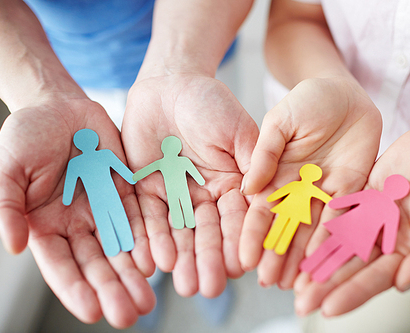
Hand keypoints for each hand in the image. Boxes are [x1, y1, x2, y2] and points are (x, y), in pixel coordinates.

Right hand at [0, 96, 154, 327]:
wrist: (59, 106)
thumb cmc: (26, 136)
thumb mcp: (6, 169)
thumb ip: (7, 206)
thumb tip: (13, 245)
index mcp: (46, 226)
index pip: (61, 266)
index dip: (76, 289)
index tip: (93, 311)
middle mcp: (79, 225)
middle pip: (97, 264)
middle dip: (113, 289)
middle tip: (131, 314)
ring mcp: (105, 209)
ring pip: (122, 248)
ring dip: (135, 273)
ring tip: (150, 299)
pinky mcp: (126, 191)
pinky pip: (140, 217)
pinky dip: (149, 239)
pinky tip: (160, 258)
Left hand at [121, 74, 258, 296]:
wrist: (170, 85)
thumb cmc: (211, 102)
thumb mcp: (238, 130)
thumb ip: (252, 163)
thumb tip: (264, 200)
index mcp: (233, 184)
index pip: (238, 218)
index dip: (240, 241)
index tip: (242, 266)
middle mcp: (205, 196)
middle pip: (207, 233)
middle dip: (208, 259)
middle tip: (208, 288)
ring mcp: (175, 195)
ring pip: (178, 232)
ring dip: (180, 258)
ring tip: (182, 284)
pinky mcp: (146, 190)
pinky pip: (146, 217)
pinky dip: (149, 238)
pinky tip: (152, 261)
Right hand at [239, 77, 381, 288]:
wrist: (344, 92)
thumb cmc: (307, 100)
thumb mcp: (280, 121)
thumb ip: (265, 152)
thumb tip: (248, 187)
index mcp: (274, 175)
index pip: (260, 210)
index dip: (252, 234)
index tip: (244, 258)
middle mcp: (297, 190)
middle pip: (285, 228)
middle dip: (276, 254)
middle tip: (269, 282)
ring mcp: (324, 193)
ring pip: (312, 230)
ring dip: (304, 256)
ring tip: (297, 283)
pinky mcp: (351, 190)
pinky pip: (344, 217)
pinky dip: (336, 238)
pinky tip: (328, 259)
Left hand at [294, 122, 409, 316]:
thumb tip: (402, 284)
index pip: (376, 278)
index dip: (352, 293)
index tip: (327, 308)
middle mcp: (387, 238)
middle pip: (351, 265)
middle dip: (326, 283)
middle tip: (300, 301)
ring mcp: (373, 217)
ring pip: (340, 241)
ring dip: (317, 258)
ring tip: (293, 275)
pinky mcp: (363, 195)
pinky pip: (338, 211)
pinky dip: (320, 224)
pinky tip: (300, 235)